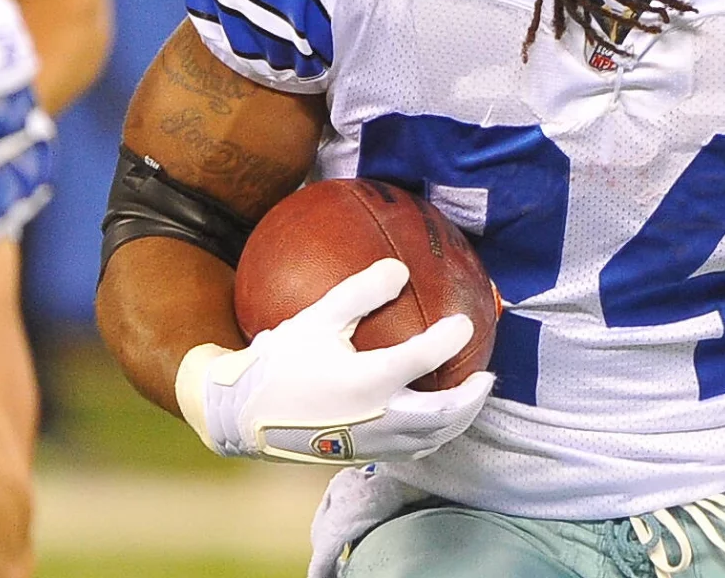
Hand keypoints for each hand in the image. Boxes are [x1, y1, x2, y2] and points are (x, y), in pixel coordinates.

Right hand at [176, 257, 492, 463]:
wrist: (238, 417)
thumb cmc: (278, 362)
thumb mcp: (316, 318)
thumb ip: (360, 292)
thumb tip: (400, 268)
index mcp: (366, 382)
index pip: (424, 358)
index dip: (450, 338)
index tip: (465, 322)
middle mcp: (375, 419)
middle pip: (442, 416)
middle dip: (471, 398)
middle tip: (486, 376)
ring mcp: (369, 444)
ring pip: (429, 439)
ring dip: (457, 420)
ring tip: (469, 399)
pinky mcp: (358, 457)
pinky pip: (407, 451)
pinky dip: (430, 436)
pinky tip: (430, 420)